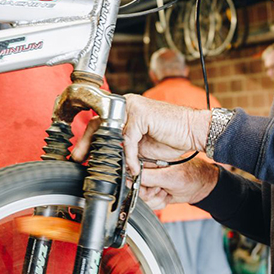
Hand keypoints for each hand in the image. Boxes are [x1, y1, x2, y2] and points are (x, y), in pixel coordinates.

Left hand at [74, 94, 211, 173]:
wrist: (194, 131)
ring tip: (113, 169)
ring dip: (111, 154)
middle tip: (79, 159)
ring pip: (111, 132)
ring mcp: (133, 107)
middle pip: (97, 123)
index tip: (79, 155)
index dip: (87, 139)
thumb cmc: (171, 137)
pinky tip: (135, 168)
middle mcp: (126, 105)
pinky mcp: (141, 114)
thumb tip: (105, 160)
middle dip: (87, 143)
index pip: (98, 122)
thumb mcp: (140, 145)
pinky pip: (128, 139)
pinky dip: (130, 156)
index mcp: (124, 110)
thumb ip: (123, 147)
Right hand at [138, 157, 220, 209]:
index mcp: (149, 161)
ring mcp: (150, 182)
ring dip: (156, 199)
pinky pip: (149, 203)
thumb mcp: (170, 177)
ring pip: (142, 198)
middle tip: (161, 189)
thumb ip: (150, 177)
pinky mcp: (153, 192)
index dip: (139, 184)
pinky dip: (158, 203)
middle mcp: (147, 171)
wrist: (201, 186)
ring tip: (166, 191)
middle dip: (149, 194)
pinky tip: (167, 196)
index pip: (132, 173)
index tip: (151, 186)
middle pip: (135, 188)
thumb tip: (132, 177)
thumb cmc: (191, 176)